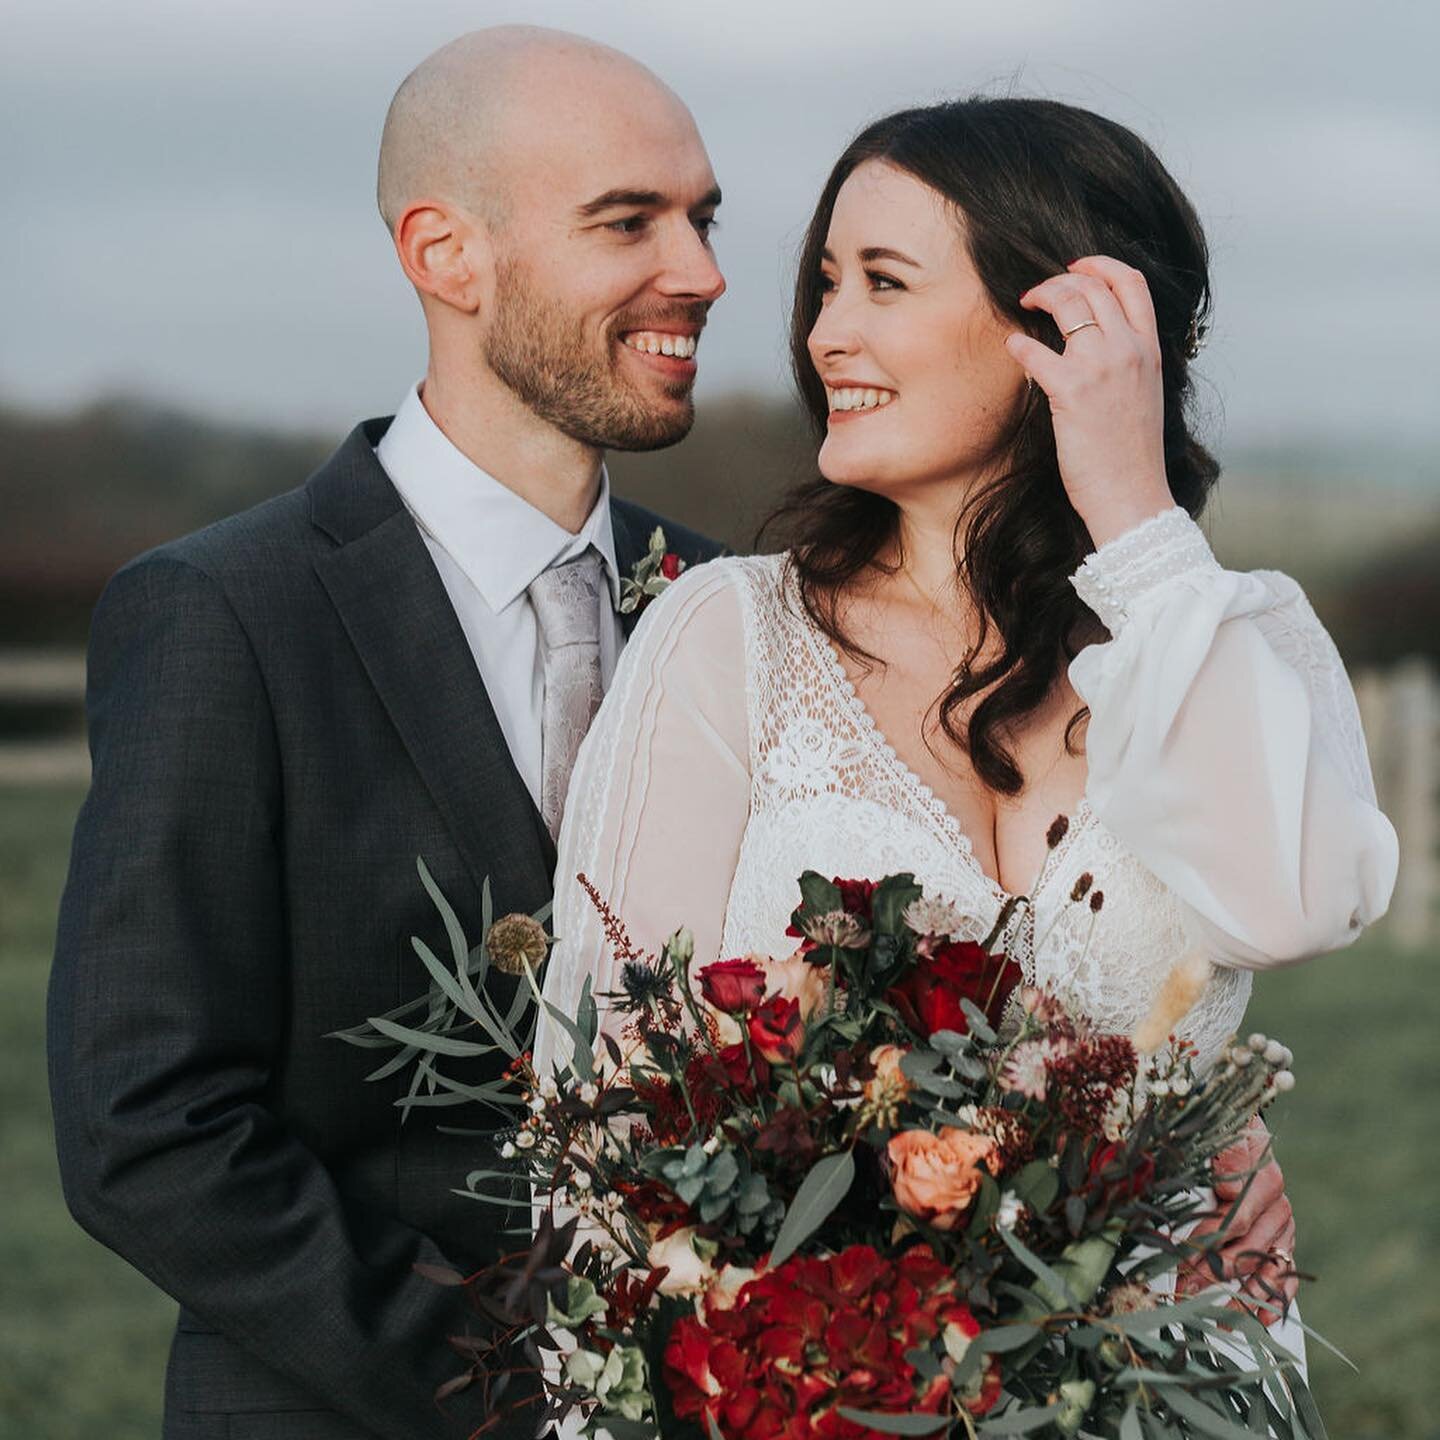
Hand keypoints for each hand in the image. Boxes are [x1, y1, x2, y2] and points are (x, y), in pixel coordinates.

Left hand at [1004, 256, 1173, 547]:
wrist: (1133, 495)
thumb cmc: (1132, 457)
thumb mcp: (1144, 398)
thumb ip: (1128, 366)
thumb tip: (1094, 348)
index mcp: (1151, 350)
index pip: (1132, 283)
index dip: (1100, 264)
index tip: (1075, 266)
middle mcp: (1131, 350)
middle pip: (1093, 286)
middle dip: (1059, 280)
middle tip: (1036, 294)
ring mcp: (1103, 367)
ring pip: (1068, 303)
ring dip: (1040, 297)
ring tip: (1023, 307)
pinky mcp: (1072, 391)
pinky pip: (1035, 350)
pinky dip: (1019, 344)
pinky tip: (1013, 348)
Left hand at [1176, 1116, 1298, 1325]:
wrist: (1240, 1124)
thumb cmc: (1218, 1129)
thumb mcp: (1215, 1130)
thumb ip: (1221, 1153)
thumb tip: (1220, 1187)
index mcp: (1261, 1174)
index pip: (1232, 1220)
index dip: (1204, 1244)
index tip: (1179, 1262)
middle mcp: (1276, 1199)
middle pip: (1245, 1247)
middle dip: (1213, 1274)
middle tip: (1185, 1292)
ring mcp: (1283, 1219)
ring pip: (1264, 1265)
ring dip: (1241, 1295)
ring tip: (1220, 1319)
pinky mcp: (1284, 1235)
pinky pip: (1286, 1271)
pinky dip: (1276, 1297)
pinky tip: (1262, 1320)